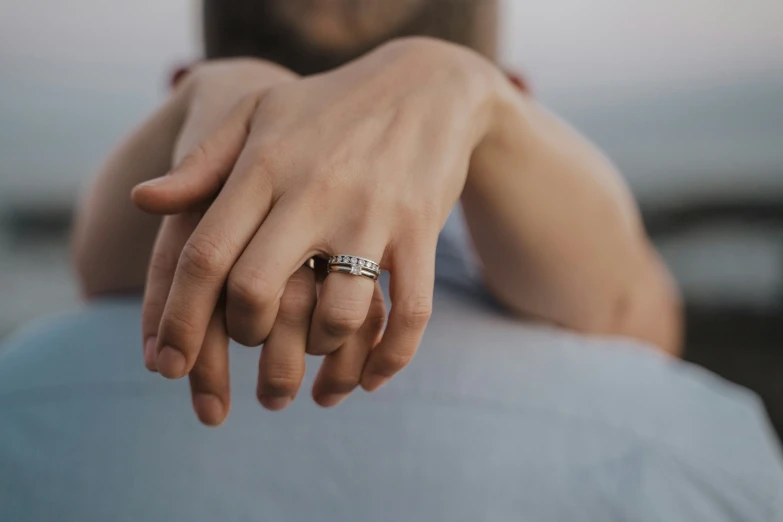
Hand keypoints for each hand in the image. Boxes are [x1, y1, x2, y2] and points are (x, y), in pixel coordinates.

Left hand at [134, 38, 500, 409]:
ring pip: (337, 316)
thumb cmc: (329, 108)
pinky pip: (409, 313)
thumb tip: (142, 203)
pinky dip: (390, 359)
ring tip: (316, 350)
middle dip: (246, 336)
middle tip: (252, 340)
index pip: (205, 254)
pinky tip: (373, 380)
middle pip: (257, 292)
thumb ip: (201, 163)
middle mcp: (314, 193)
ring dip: (320, 351)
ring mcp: (372, 214)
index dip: (177, 319)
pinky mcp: (420, 231)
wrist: (425, 85)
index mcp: (264, 167)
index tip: (165, 363)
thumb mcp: (259, 115)